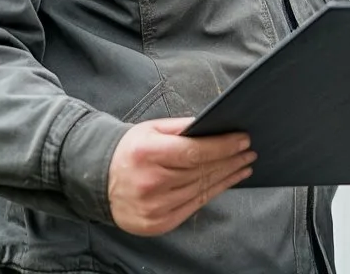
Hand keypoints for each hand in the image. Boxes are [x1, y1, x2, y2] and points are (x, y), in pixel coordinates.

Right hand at [108, 117, 255, 235]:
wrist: (99, 180)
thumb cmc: (132, 149)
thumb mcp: (153, 129)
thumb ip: (183, 127)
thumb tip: (215, 126)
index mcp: (148, 154)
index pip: (194, 152)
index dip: (223, 146)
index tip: (243, 139)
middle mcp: (150, 183)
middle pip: (201, 171)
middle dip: (230, 160)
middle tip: (250, 151)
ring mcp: (153, 207)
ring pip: (201, 189)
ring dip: (228, 176)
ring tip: (244, 165)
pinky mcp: (157, 223)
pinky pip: (194, 205)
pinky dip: (214, 192)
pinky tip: (228, 181)